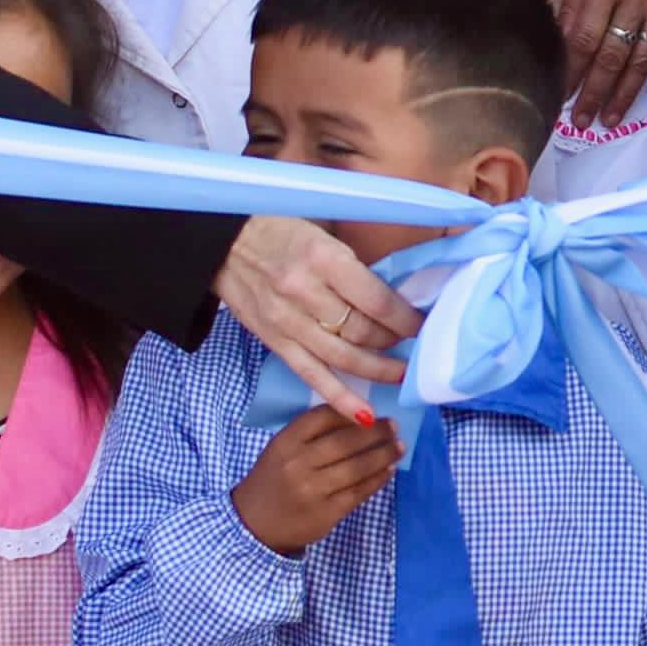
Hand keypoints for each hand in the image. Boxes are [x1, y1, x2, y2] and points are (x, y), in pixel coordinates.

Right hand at [214, 216, 417, 416]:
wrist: (224, 243)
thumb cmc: (282, 232)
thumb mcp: (324, 235)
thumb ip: (355, 267)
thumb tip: (397, 297)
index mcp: (323, 259)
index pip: (377, 300)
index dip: (406, 318)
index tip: (422, 324)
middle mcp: (305, 292)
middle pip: (362, 331)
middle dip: (393, 341)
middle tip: (410, 343)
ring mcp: (287, 322)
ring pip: (343, 358)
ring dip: (378, 370)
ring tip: (400, 374)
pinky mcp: (274, 342)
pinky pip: (312, 376)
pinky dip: (341, 398)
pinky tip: (366, 413)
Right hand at [229, 405, 399, 556]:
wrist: (253, 524)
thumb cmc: (273, 480)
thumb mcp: (281, 449)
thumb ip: (312, 434)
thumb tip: (360, 418)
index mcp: (285, 442)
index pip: (324, 417)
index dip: (353, 412)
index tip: (374, 411)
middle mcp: (298, 464)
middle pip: (346, 442)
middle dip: (377, 432)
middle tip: (394, 427)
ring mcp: (313, 490)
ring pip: (357, 467)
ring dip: (384, 454)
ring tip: (399, 447)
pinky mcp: (326, 513)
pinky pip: (360, 492)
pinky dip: (378, 479)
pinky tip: (389, 469)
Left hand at [559, 0, 646, 125]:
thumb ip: (571, 6)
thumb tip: (558, 48)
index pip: (583, 39)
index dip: (571, 71)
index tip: (559, 96)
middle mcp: (632, 0)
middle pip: (610, 56)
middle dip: (594, 92)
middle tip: (582, 120)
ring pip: (638, 60)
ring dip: (622, 94)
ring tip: (609, 120)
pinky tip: (642, 99)